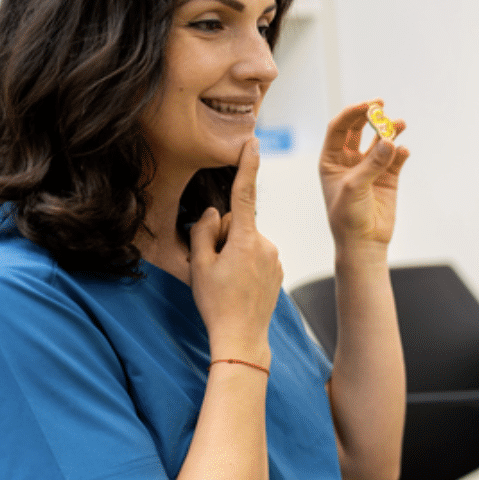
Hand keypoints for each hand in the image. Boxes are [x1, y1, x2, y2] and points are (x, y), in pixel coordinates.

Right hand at [189, 138, 281, 364]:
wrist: (243, 337)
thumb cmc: (217, 303)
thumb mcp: (200, 264)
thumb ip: (203, 231)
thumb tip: (214, 213)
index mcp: (245, 239)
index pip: (244, 194)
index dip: (247, 166)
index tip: (253, 142)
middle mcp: (266, 243)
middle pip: (238, 223)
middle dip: (223, 236)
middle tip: (215, 267)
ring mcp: (275, 257)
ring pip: (246, 239)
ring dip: (234, 251)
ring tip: (227, 280)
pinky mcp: (278, 269)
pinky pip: (256, 255)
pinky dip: (245, 263)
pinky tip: (240, 285)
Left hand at [319, 100, 408, 250]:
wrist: (364, 242)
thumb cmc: (347, 216)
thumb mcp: (354, 186)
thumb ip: (372, 162)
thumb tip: (390, 140)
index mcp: (331, 160)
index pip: (339, 128)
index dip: (352, 114)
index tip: (367, 105)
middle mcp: (349, 161)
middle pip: (359, 130)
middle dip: (370, 116)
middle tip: (382, 106)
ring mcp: (370, 168)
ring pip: (380, 142)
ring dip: (389, 131)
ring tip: (400, 124)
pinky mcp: (388, 178)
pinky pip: (395, 159)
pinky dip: (400, 153)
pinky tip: (403, 152)